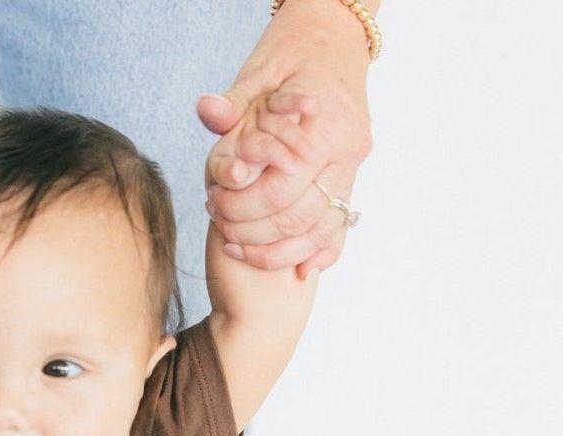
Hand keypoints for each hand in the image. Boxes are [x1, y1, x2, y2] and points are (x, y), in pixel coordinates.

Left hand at [196, 0, 374, 279]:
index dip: (242, 204)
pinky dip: (319, 254)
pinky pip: (341, 231)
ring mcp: (353, 169)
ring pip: (320, 232)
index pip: (282, 186)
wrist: (335, 37)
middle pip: (299, 215)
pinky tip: (298, 272)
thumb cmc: (292, 54)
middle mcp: (347, 152)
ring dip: (276, 249)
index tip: (211, 203)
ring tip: (237, 245)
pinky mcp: (352, 181)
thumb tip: (208, 113)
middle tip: (219, 225)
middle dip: (253, 230)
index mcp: (325, 127)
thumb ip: (234, 104)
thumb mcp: (259, 73)